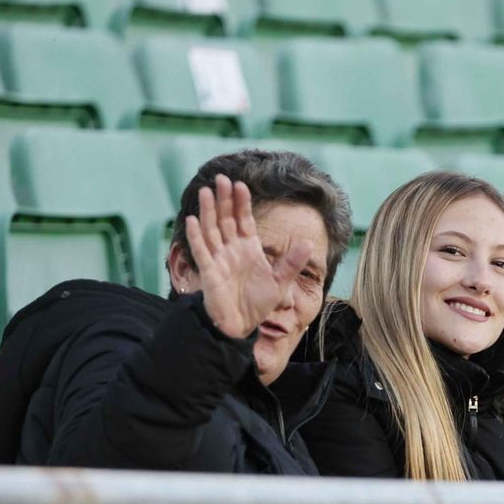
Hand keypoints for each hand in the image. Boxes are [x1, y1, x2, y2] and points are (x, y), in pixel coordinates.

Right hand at [183, 174, 313, 341]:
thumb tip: (309, 243)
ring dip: (208, 211)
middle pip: (226, 219)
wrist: (243, 324)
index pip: (244, 220)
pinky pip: (202, 251)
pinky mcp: (209, 272)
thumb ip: (292, 263)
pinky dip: (196, 236)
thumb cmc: (258, 303)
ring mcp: (219, 259)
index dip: (242, 203)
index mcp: (249, 249)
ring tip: (206, 191)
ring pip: (212, 230)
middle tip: (221, 178)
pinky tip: (193, 220)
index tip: (241, 184)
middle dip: (224, 199)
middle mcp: (232, 250)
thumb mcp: (281, 282)